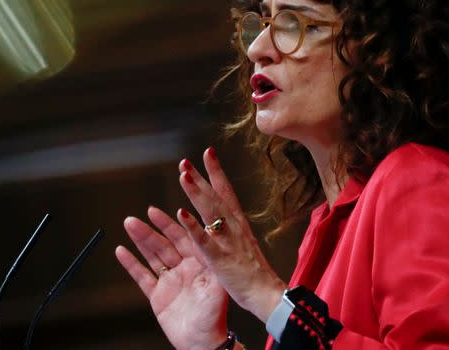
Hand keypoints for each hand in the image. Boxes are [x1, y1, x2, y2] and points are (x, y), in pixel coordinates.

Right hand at [116, 206, 227, 349]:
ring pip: (152, 256)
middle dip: (151, 230)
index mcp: (200, 263)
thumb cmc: (215, 316)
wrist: (203, 343)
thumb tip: (210, 239)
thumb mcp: (217, 287)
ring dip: (140, 240)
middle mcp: (184, 268)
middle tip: (138, 216)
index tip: (158, 211)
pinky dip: (131, 264)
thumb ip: (211, 262)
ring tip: (129, 224)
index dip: (170, 224)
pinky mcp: (157, 296)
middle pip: (164, 244)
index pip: (184, 237)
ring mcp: (169, 281)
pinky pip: (142, 277)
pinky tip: (122, 251)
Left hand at [176, 147, 286, 322]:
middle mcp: (234, 228)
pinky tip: (182, 214)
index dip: (216, 172)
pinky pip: (205, 241)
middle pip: (215, 198)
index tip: (208, 153)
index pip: (226, 192)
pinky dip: (194, 227)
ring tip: (183, 176)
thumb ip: (232, 229)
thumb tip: (222, 215)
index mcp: (238, 225)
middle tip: (185, 162)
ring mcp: (228, 242)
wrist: (266, 294)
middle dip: (200, 178)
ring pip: (210, 213)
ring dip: (196, 193)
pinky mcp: (221, 260)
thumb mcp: (243, 244)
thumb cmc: (254, 273)